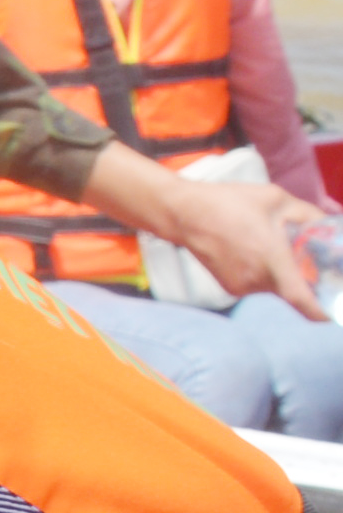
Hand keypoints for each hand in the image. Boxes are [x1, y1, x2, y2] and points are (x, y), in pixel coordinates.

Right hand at [168, 168, 334, 321]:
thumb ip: (308, 215)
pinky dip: (264, 273)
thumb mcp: (276, 199)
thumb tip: (331, 223)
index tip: (335, 314)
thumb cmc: (230, 202)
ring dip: (283, 273)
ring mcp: (242, 286)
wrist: (183, 213)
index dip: (322, 312)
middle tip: (308, 260)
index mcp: (272, 258)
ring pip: (277, 287)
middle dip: (305, 279)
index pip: (301, 298)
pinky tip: (253, 251)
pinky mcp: (231, 287)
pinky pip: (260, 285)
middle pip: (294, 290)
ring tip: (271, 247)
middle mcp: (258, 278)